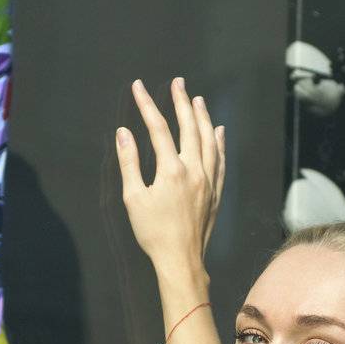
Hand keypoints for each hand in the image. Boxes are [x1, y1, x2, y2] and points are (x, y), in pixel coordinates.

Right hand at [116, 77, 225, 270]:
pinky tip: (218, 130)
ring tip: (197, 99)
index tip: (138, 87)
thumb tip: (124, 133)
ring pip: (209, 140)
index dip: (147, 105)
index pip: (158, 128)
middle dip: (181, 102)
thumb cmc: (153, 233)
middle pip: (189, 127)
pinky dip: (219, 142)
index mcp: (171, 170)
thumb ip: (129, 163)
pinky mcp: (215, 192)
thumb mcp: (133, 199)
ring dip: (203, 117)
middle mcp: (194, 170)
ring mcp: (208, 180)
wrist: (181, 260)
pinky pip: (220, 159)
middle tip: (177, 83)